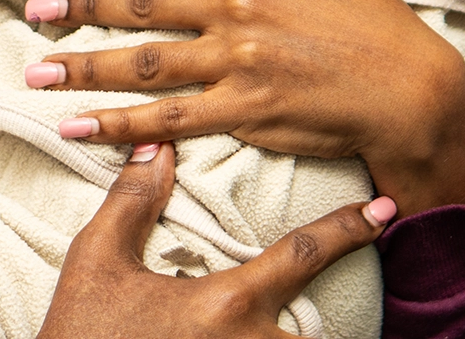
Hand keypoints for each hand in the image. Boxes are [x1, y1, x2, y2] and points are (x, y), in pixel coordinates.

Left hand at [26, 0, 464, 215]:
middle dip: (80, 3)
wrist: (411, 89)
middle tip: (35, 8)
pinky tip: (77, 124)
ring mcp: (237, 61)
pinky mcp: (242, 111)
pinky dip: (116, 123)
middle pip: (141, 1)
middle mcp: (238, 5)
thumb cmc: (372, 16)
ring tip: (36, 69)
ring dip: (81, 65)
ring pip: (141, 60)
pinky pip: (166, 117)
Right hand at [37, 141, 395, 338]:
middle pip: (319, 332)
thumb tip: (159, 146)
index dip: (348, 229)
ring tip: (305, 329)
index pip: (302, 255)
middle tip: (364, 303)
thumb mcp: (97, 263)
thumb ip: (132, 202)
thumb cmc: (80, 337)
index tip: (383, 212)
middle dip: (330, 323)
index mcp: (226, 305)